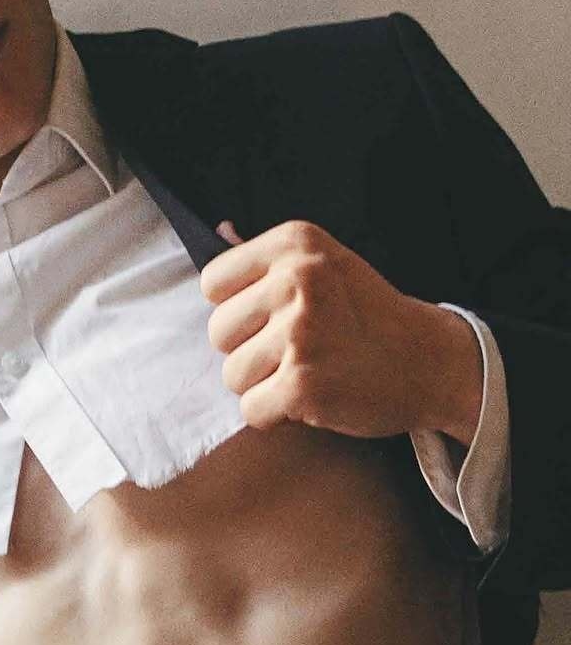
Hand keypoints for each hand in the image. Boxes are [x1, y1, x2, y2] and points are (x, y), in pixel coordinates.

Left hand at [200, 219, 481, 441]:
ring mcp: (300, 333)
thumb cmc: (368, 316)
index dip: (239, 308)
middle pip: (218, 332)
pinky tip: (311, 397)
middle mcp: (296, 281)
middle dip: (250, 349)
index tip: (276, 316)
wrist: (429, 362)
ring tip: (308, 370)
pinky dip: (276, 415)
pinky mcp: (302, 383)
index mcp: (296, 244)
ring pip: (232, 375)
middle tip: (299, 349)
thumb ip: (270, 258)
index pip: (213, 283)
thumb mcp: (326, 264)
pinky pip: (252, 410)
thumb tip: (219, 229)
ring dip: (263, 384)